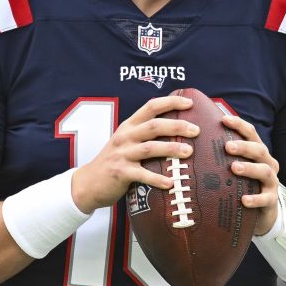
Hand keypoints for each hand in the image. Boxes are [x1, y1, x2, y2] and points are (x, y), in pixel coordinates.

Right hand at [70, 95, 198, 213]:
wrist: (89, 182)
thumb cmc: (116, 161)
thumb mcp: (126, 141)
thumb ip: (145, 134)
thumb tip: (178, 130)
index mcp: (129, 126)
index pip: (151, 106)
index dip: (171, 102)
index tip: (190, 103)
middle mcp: (125, 136)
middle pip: (154, 126)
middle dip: (177, 126)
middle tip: (196, 130)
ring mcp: (122, 154)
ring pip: (150, 148)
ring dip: (171, 149)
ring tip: (189, 153)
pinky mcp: (120, 172)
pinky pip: (142, 175)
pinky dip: (157, 179)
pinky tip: (171, 183)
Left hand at [221, 115, 280, 235]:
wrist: (260, 212)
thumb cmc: (242, 184)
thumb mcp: (234, 168)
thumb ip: (221, 155)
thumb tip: (191, 140)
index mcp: (258, 152)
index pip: (251, 134)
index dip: (239, 125)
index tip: (223, 119)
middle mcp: (267, 164)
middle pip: (259, 150)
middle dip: (244, 147)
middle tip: (227, 147)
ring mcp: (271, 182)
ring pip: (264, 171)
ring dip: (249, 168)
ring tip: (234, 168)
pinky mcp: (271, 201)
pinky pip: (266, 199)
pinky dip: (255, 199)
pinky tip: (244, 200)